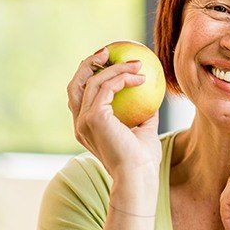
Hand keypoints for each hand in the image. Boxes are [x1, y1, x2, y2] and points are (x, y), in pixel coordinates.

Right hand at [67, 47, 161, 178]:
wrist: (138, 178)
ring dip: (115, 68)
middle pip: (76, 84)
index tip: (110, 63)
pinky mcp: (94, 118)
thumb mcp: (144, 132)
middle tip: (108, 52)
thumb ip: (145, 115)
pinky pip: (107, 87)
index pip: (81, 96)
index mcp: (86, 128)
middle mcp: (80, 123)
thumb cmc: (143, 161)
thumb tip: (153, 97)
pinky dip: (123, 78)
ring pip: (92, 81)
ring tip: (136, 63)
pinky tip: (140, 78)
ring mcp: (84, 120)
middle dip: (89, 64)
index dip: (91, 76)